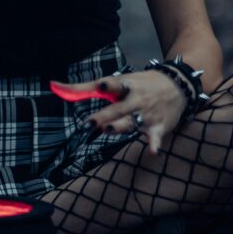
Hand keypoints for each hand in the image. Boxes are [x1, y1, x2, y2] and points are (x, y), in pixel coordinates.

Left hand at [50, 70, 185, 154]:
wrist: (178, 85)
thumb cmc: (140, 84)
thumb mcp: (117, 81)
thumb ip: (84, 88)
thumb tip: (54, 85)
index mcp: (125, 86)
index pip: (115, 85)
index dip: (108, 86)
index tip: (101, 87)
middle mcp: (135, 100)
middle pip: (118, 109)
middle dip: (106, 115)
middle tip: (92, 122)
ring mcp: (147, 114)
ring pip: (132, 123)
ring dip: (121, 127)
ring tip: (109, 130)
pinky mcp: (159, 127)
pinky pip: (156, 137)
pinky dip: (155, 144)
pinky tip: (153, 152)